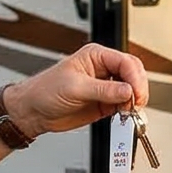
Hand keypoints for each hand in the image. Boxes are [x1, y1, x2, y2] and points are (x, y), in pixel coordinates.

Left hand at [6, 44, 148, 134]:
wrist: (33, 112)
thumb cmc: (44, 91)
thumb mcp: (75, 87)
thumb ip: (104, 90)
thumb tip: (127, 90)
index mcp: (96, 56)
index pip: (125, 62)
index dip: (134, 77)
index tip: (136, 93)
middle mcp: (103, 70)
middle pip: (133, 74)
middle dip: (138, 88)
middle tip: (136, 103)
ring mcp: (105, 87)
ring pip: (131, 91)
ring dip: (134, 102)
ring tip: (129, 112)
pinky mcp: (105, 104)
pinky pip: (124, 106)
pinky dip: (128, 112)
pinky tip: (124, 117)